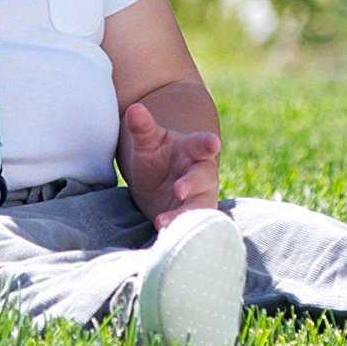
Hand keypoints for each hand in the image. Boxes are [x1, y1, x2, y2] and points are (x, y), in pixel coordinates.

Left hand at [120, 100, 221, 229]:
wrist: (157, 182)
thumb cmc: (157, 157)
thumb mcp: (147, 142)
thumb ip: (142, 127)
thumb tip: (133, 109)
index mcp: (193, 149)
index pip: (202, 143)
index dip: (207, 144)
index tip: (213, 143)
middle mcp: (202, 173)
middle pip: (203, 178)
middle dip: (193, 184)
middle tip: (179, 190)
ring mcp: (200, 197)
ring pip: (200, 206)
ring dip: (184, 215)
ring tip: (161, 222)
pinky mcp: (192, 218)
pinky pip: (192, 226)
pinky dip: (180, 230)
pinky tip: (164, 235)